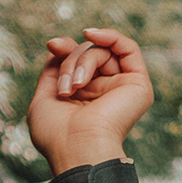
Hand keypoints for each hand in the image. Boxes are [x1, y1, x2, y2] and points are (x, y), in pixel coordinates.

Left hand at [26, 28, 153, 174]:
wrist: (77, 148)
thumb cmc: (56, 134)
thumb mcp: (44, 98)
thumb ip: (52, 71)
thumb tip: (59, 45)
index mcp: (83, 96)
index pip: (76, 60)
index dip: (64, 49)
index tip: (52, 45)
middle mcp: (103, 91)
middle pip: (87, 53)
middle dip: (70, 60)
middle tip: (65, 87)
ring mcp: (120, 87)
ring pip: (101, 51)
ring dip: (81, 61)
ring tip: (74, 87)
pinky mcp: (137, 84)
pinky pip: (128, 48)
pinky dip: (110, 36)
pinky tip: (91, 34)